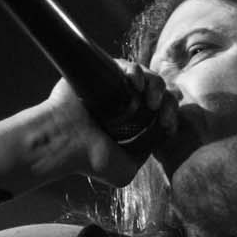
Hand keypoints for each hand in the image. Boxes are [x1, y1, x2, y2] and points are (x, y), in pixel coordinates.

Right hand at [46, 63, 180, 184]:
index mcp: (134, 126)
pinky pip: (129, 66)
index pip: (162, 114)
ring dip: (156, 86)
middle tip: (160, 114)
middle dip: (168, 102)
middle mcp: (127, 105)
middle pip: (160, 94)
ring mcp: (116, 88)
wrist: (65, 140)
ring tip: (150, 101)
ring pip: (148, 78)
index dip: (171, 115)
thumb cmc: (90, 159)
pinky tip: (135, 84)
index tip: (168, 124)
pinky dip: (136, 72)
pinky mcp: (104, 72)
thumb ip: (145, 155)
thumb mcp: (126, 170)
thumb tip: (164, 133)